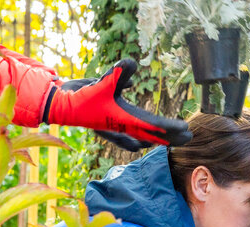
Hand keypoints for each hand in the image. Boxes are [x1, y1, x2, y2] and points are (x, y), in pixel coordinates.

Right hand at [42, 59, 191, 147]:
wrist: (61, 105)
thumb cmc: (81, 97)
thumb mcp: (101, 81)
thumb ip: (118, 73)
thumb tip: (131, 62)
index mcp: (124, 120)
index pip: (153, 126)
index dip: (171, 129)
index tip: (186, 130)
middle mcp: (122, 126)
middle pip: (151, 135)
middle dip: (170, 138)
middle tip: (189, 138)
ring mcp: (116, 125)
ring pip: (141, 136)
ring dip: (156, 138)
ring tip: (169, 140)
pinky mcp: (109, 120)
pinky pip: (128, 130)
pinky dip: (138, 132)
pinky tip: (143, 134)